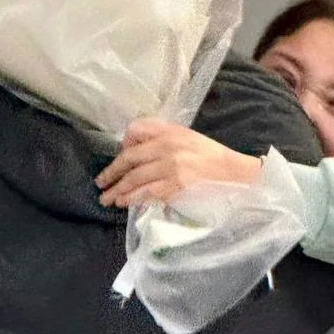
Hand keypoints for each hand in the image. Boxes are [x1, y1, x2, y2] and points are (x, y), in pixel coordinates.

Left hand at [95, 118, 261, 207]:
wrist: (233, 172)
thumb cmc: (210, 155)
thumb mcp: (185, 136)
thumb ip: (161, 137)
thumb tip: (133, 147)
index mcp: (169, 132)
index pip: (135, 131)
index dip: (123, 146)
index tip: (119, 159)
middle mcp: (167, 147)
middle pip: (130, 159)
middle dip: (112, 172)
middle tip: (100, 183)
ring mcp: (170, 167)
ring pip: (135, 178)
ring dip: (118, 190)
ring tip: (107, 198)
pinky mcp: (175, 186)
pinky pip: (148, 193)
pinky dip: (133, 198)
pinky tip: (124, 203)